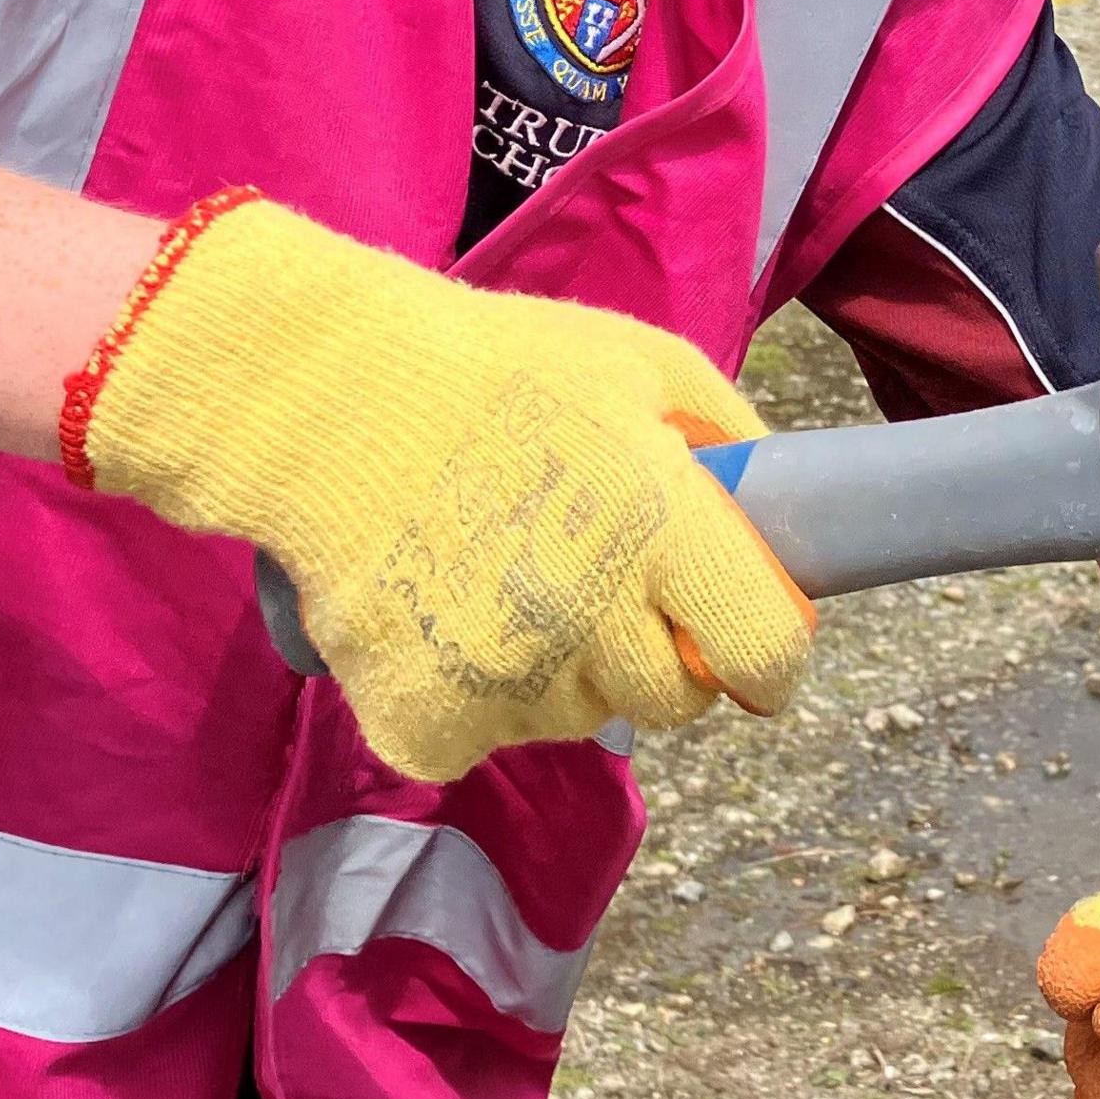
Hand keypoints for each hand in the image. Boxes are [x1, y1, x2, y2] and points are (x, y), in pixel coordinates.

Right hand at [68, 192, 812, 780]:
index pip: (764, 651)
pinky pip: (488, 736)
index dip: (768, 652)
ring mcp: (504, 680)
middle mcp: (589, 617)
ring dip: (564, 670)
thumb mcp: (643, 362)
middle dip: (657, 651)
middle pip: (673, 699)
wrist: (319, 400)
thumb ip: (729, 443)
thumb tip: (780, 526)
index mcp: (659, 525)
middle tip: (600, 578)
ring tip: (504, 574)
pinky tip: (444, 614)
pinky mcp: (428, 723)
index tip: (749, 641)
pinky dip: (473, 696)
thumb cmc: (495, 368)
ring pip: (579, 718)